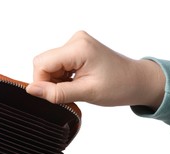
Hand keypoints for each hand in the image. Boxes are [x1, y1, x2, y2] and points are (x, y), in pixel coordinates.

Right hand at [28, 31, 164, 109]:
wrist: (137, 81)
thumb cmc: (120, 86)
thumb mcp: (87, 93)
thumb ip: (57, 92)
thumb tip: (32, 90)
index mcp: (78, 48)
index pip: (41, 63)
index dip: (42, 83)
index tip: (55, 97)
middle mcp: (76, 40)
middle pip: (44, 63)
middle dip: (51, 82)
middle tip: (70, 94)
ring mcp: (77, 43)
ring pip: (51, 64)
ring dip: (58, 80)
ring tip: (78, 89)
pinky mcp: (79, 48)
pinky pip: (59, 63)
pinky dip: (64, 77)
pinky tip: (78, 83)